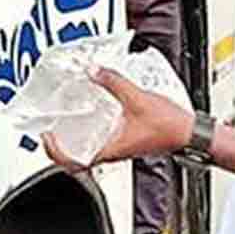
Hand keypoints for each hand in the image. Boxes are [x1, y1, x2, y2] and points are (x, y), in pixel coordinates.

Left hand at [42, 67, 193, 170]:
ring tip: (67, 121)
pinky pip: (103, 139)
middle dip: (61, 145)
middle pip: (78, 157)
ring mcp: (120, 147)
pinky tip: (95, 113)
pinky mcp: (127, 140)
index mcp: (111, 149)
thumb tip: (94, 71)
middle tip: (51, 130)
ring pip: (90, 149)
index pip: (75, 162)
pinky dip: (93, 130)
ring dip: (76, 138)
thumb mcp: (136, 98)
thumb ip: (113, 82)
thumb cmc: (167, 126)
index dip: (56, 152)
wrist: (188, 133)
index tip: (46, 137)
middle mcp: (113, 152)